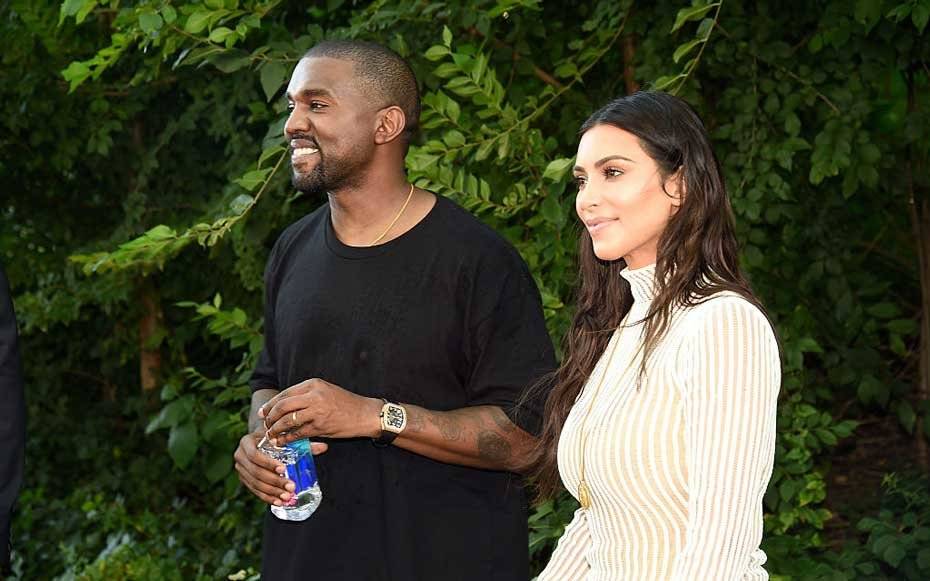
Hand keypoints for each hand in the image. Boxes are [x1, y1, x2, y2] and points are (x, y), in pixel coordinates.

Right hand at [233, 427, 328, 504]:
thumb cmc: (275, 437)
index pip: (255, 455)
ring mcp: (240, 469)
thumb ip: (303, 442)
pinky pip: (254, 491)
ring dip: (272, 492)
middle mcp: (240, 455)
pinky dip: (267, 497)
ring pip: (255, 484)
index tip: (284, 469)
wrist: (260, 440)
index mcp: (247, 442)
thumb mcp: (285, 437)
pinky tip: (278, 502)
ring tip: (287, 497)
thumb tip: (324, 447)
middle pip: (256, 472)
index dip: (268, 463)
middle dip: (274, 482)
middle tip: (290, 487)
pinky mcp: (243, 479)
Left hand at [259, 378, 381, 444]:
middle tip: (265, 425)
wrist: (366, 414)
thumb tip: (284, 406)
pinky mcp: (320, 426)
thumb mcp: (325, 392)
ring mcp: (317, 410)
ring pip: (287, 420)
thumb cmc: (346, 404)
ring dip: (276, 429)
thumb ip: (306, 396)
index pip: (285, 393)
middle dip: (270, 417)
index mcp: (313, 384)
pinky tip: (283, 442)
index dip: (271, 404)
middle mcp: (313, 395)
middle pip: (282, 405)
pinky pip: (298, 433)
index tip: (264, 412)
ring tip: (272, 435)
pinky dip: (287, 438)